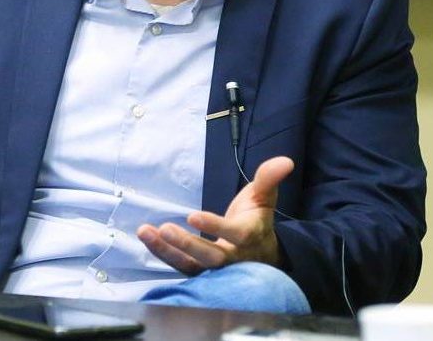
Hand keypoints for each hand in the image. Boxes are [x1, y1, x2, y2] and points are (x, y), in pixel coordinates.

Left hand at [137, 156, 292, 274]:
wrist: (259, 254)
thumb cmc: (257, 220)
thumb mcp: (264, 197)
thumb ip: (269, 178)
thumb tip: (286, 160)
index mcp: (250, 236)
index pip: (234, 234)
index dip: (215, 226)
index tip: (192, 215)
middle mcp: (234, 258)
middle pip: (211, 258)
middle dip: (188, 245)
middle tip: (166, 228)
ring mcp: (215, 269)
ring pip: (192, 266)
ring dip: (167, 251)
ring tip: (146, 232)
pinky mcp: (200, 272)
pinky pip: (181, 266)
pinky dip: (163, 253)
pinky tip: (147, 236)